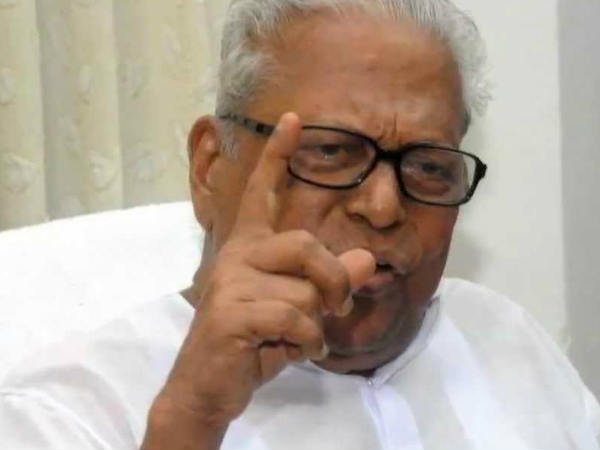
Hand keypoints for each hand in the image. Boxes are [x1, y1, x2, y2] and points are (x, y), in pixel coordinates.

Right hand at [142, 113, 374, 449]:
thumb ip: (330, 281)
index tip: (295, 119)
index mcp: (250, 247)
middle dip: (333, 282)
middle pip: (306, 244)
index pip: (262, 192)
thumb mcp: (301, 308)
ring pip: (304, 289)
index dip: (278, 156)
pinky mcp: (229, 313)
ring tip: (299, 338)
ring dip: (315, 322)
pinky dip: (306, 341)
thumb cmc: (256, 340)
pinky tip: (292, 351)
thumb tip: (368, 260)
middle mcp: (237, 255)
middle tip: (336, 309)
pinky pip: (292, 317)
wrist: (210, 385)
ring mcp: (230, 282)